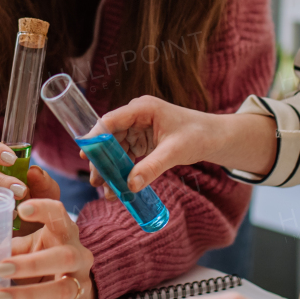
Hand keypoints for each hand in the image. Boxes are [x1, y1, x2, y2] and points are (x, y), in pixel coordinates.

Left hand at [0, 199, 93, 298]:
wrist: (70, 279)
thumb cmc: (42, 257)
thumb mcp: (26, 248)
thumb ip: (6, 249)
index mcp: (63, 233)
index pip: (59, 214)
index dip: (43, 209)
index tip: (22, 209)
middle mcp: (78, 255)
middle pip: (63, 257)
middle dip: (30, 265)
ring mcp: (83, 281)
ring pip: (64, 288)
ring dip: (30, 295)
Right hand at [98, 97, 276, 192]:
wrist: (215, 137)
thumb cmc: (198, 136)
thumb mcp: (174, 152)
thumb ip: (151, 168)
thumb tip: (130, 186)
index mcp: (143, 108)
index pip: (111, 120)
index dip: (95, 137)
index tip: (84, 155)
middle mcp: (137, 114)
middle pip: (110, 136)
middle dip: (102, 160)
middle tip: (96, 181)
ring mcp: (139, 126)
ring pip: (116, 147)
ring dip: (110, 167)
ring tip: (106, 190)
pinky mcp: (143, 138)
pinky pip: (126, 153)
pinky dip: (122, 169)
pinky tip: (119, 185)